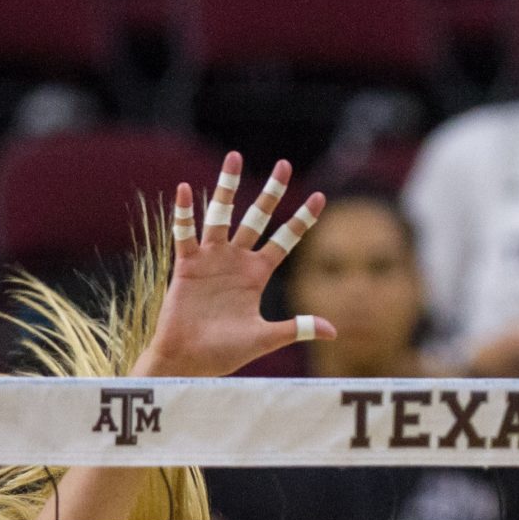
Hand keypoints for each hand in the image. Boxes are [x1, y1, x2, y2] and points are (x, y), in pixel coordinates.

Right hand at [133, 152, 333, 378]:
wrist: (189, 362)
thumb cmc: (225, 352)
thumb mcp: (266, 338)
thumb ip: (297, 328)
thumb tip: (334, 331)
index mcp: (257, 274)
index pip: (285, 240)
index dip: (301, 220)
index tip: (320, 196)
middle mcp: (236, 260)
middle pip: (257, 218)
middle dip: (271, 193)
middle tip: (284, 164)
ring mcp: (211, 259)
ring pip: (221, 215)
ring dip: (228, 187)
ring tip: (235, 157)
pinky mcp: (187, 265)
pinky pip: (185, 234)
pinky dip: (184, 213)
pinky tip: (187, 190)